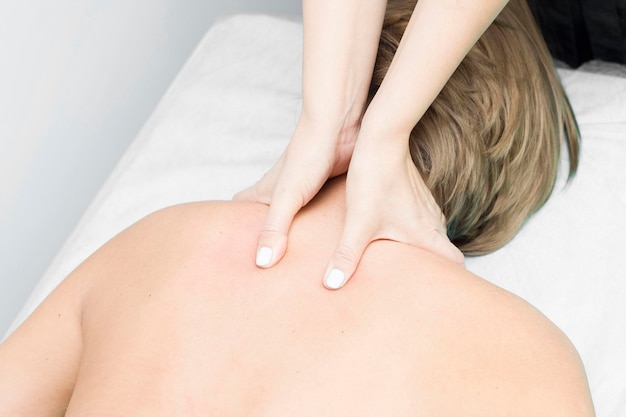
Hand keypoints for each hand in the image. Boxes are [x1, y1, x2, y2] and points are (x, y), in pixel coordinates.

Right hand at [234, 119, 357, 267]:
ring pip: (293, 212)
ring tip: (295, 255)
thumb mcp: (287, 197)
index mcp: (267, 190)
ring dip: (293, 230)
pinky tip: (328, 237)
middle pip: (264, 211)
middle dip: (262, 232)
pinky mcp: (328, 188)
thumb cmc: (308, 155)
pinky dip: (318, 223)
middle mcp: (283, 189)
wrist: (339, 126)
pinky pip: (318, 210)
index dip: (231, 222)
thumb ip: (275, 228)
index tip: (229, 246)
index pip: (239, 204)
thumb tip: (262, 262)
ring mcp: (306, 188)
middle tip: (262, 258)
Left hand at [323, 130, 463, 289]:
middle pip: (445, 251)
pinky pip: (421, 219)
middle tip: (415, 284)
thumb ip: (346, 256)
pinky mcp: (415, 194)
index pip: (455, 263)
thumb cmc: (374, 181)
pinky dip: (413, 230)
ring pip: (433, 233)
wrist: (380, 140)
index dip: (452, 279)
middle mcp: (432, 220)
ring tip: (402, 263)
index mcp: (426, 233)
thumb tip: (332, 284)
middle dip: (435, 268)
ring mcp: (426, 205)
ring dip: (423, 248)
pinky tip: (391, 233)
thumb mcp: (358, 223)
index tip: (438, 291)